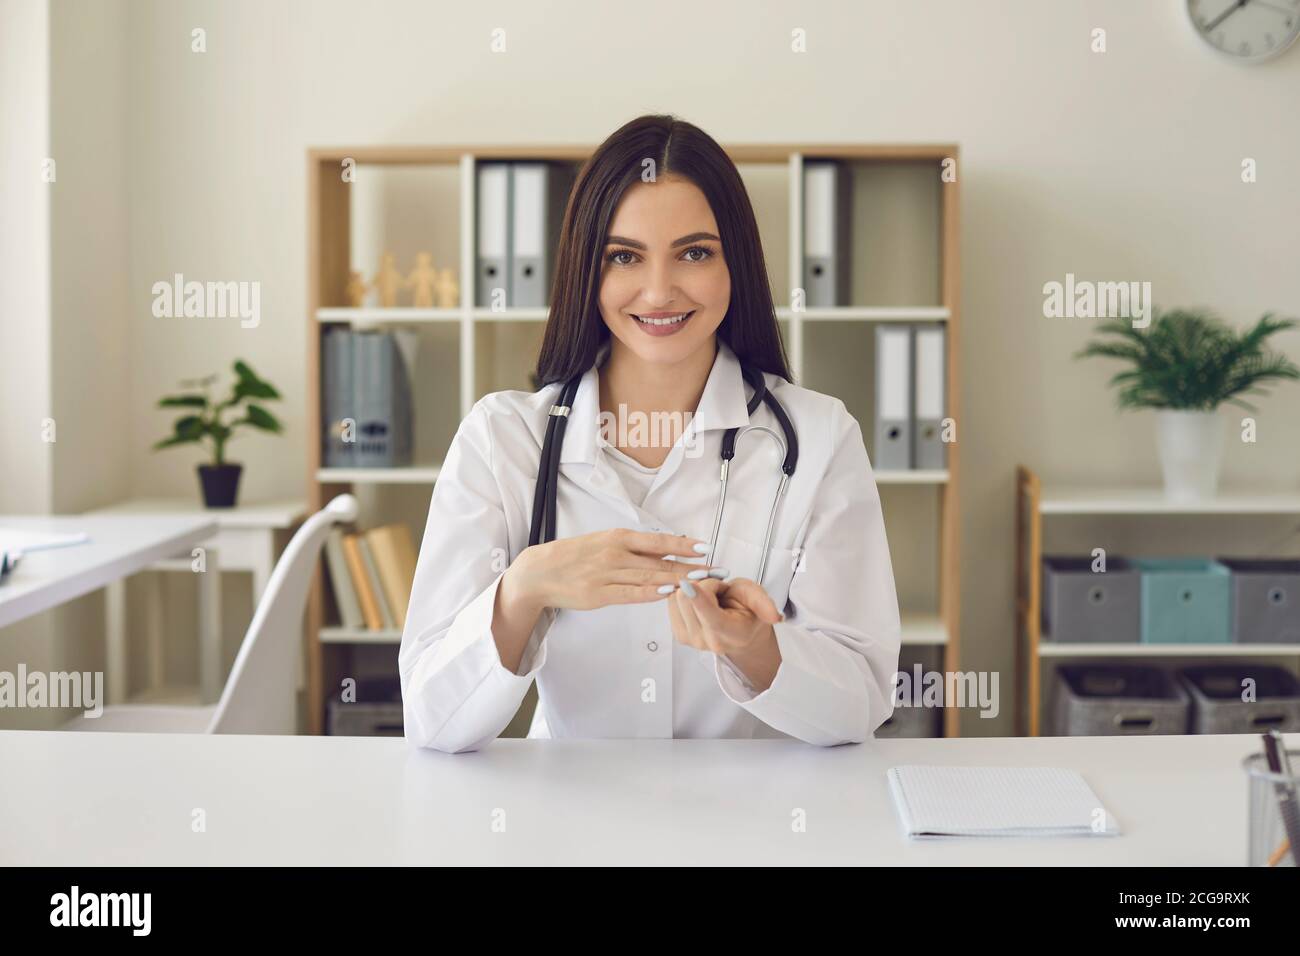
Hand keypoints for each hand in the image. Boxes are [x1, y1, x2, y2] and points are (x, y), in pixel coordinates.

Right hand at [503, 529, 714, 612]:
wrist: (541, 572)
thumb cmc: (575, 556)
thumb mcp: (604, 542)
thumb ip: (633, 548)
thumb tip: (665, 549)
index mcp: (618, 537)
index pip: (658, 541)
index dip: (683, 545)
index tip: (706, 547)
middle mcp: (615, 553)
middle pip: (660, 561)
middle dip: (690, 567)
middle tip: (716, 570)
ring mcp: (607, 574)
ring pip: (649, 578)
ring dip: (678, 580)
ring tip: (701, 583)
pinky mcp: (599, 594)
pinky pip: (630, 594)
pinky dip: (650, 594)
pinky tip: (668, 594)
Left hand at [666, 577, 784, 687]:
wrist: (739, 633)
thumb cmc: (748, 612)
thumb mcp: (758, 599)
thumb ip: (763, 603)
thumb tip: (775, 617)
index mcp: (730, 634)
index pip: (711, 616)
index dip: (699, 598)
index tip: (690, 583)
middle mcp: (706, 641)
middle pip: (686, 598)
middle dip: (704, 584)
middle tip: (719, 590)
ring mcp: (690, 640)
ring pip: (675, 598)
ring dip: (692, 590)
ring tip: (711, 598)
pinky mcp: (678, 634)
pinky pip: (670, 602)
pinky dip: (684, 596)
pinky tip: (698, 602)